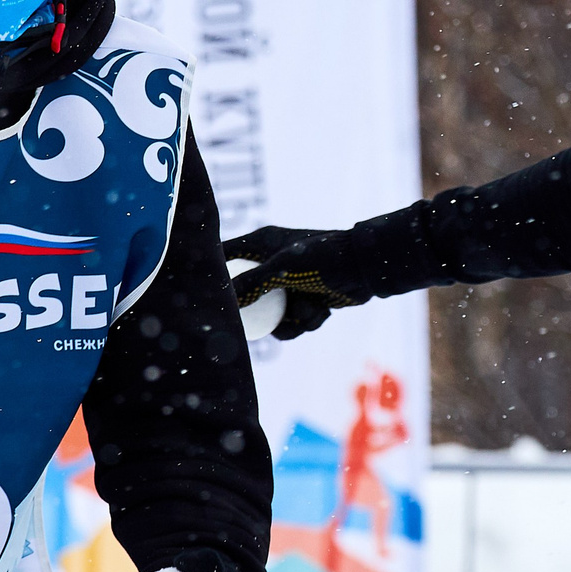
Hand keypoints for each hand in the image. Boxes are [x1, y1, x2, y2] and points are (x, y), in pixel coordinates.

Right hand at [224, 225, 358, 340]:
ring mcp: (289, 283)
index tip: (204, 295)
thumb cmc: (324, 258)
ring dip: (290, 321)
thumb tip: (224, 300)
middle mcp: (272, 263)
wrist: (366, 268)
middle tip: (257, 327)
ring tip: (308, 310)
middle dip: (257, 315)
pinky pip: (295, 320)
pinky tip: (323, 310)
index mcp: (262, 244)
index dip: (212, 273)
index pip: (225, 255)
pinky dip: (308, 320)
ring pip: (272, 315)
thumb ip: (252, 282)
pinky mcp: (305, 298)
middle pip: (246, 294)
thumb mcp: (284, 269)